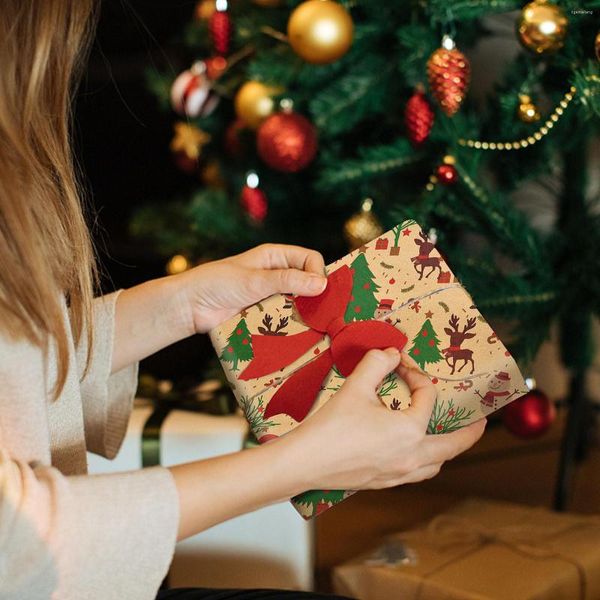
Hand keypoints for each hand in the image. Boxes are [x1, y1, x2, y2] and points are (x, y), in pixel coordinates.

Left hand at [174, 244, 326, 333]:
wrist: (190, 307)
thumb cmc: (217, 284)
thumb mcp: (255, 280)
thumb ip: (288, 281)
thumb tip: (321, 284)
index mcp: (275, 257)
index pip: (310, 259)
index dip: (318, 272)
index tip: (320, 291)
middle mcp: (276, 275)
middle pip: (308, 283)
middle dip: (315, 297)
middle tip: (323, 314)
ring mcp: (271, 297)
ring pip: (299, 305)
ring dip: (304, 315)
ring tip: (311, 327)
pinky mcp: (265, 316)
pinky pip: (285, 321)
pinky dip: (292, 328)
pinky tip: (297, 337)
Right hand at [284, 351, 485, 490]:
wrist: (304, 463)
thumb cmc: (330, 426)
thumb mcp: (355, 387)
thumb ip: (376, 363)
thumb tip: (391, 353)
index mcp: (409, 431)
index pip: (426, 397)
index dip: (416, 375)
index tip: (399, 365)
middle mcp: (411, 456)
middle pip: (453, 446)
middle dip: (470, 432)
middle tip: (481, 422)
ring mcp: (399, 474)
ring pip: (436, 464)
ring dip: (447, 450)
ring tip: (448, 437)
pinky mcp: (384, 482)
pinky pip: (418, 473)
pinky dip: (426, 462)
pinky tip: (414, 452)